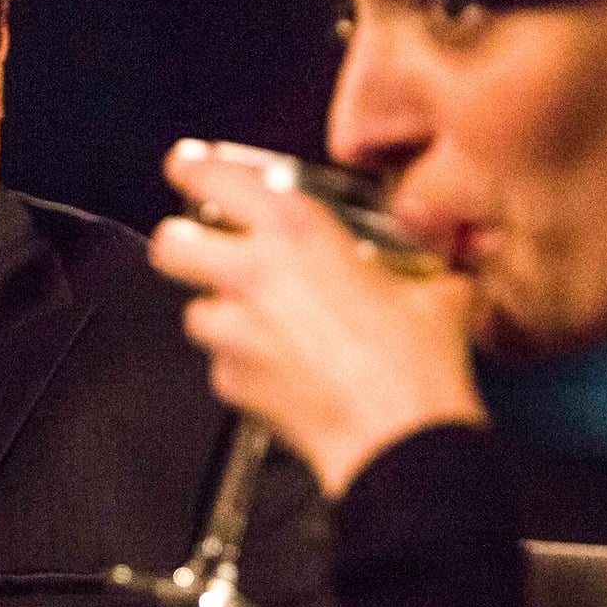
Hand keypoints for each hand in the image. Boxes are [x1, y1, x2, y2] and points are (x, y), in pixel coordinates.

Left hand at [148, 139, 486, 498]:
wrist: (399, 440)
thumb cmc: (415, 365)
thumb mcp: (435, 290)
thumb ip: (420, 264)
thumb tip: (435, 263)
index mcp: (296, 230)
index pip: (213, 176)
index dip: (191, 167)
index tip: (186, 167)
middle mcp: (252, 273)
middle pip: (171, 244)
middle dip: (182, 244)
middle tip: (204, 249)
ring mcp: (234, 331)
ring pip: (195, 310)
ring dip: (221, 314)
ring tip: (262, 323)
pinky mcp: (230, 382)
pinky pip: (221, 364)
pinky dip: (243, 365)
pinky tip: (281, 370)